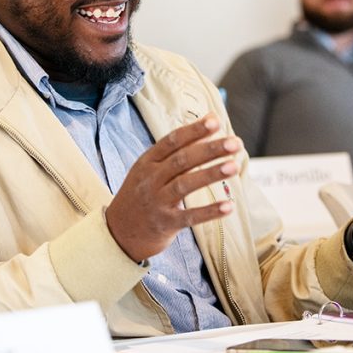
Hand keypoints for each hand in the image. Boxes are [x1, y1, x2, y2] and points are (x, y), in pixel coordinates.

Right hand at [105, 115, 241, 261]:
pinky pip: (189, 217)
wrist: (118, 232)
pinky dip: (209, 211)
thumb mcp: (150, 168)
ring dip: (210, 174)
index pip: (172, 141)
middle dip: (209, 150)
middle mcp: (150, 179)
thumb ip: (177, 149)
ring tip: (234, 166)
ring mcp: (156, 202)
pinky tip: (229, 206)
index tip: (215, 121)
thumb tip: (210, 120)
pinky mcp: (165, 224)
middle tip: (235, 143)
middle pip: (182, 160)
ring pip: (185, 185)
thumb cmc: (142, 194)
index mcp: (148, 162)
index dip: (194, 131)